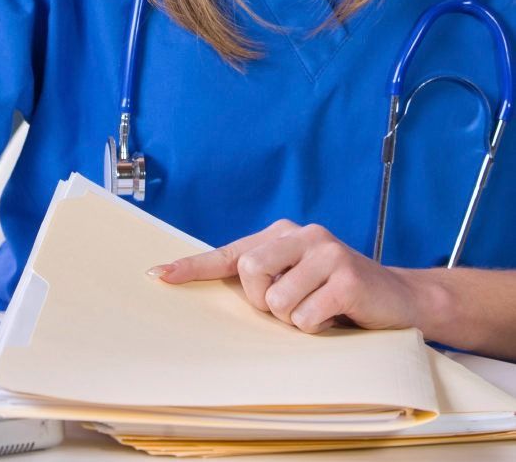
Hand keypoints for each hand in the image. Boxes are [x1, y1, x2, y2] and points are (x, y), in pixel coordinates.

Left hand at [150, 220, 423, 334]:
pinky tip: (336, 315)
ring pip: (276, 300)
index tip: (159, 276)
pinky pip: (306, 315)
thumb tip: (219, 288)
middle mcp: (301, 234)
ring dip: (294, 319)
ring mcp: (325, 252)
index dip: (192, 267)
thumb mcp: (297, 280)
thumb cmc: (338, 294)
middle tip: (292, 308)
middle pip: (248, 273)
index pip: (229, 253)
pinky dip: (316, 326)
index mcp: (281, 234)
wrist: (400, 299)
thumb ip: (264, 277)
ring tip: (319, 310)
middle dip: (264, 302)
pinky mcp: (346, 276)